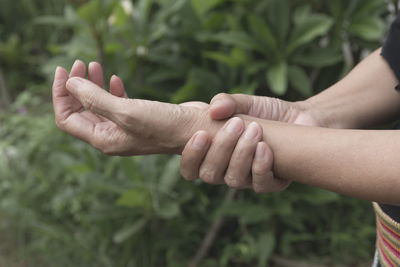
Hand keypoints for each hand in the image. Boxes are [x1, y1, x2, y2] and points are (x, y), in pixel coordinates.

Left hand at [53, 61, 223, 155]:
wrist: (198, 130)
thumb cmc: (165, 126)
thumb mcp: (127, 111)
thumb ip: (96, 98)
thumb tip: (70, 83)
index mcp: (104, 140)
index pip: (68, 118)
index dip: (61, 95)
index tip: (64, 70)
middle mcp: (111, 136)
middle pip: (80, 110)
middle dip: (75, 87)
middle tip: (79, 63)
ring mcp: (124, 128)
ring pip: (97, 105)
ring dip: (92, 84)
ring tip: (94, 64)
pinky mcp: (138, 118)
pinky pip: (115, 103)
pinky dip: (111, 89)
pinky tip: (115, 78)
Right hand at [180, 93, 319, 192]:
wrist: (299, 117)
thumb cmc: (264, 112)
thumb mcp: (243, 102)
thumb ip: (225, 102)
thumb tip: (213, 110)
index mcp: (212, 155)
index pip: (190, 169)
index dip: (191, 157)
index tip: (201, 134)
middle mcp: (226, 171)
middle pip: (210, 175)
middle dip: (221, 149)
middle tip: (235, 123)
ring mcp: (247, 179)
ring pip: (233, 180)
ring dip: (241, 154)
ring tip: (254, 129)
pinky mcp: (271, 182)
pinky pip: (260, 185)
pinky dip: (260, 166)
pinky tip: (265, 147)